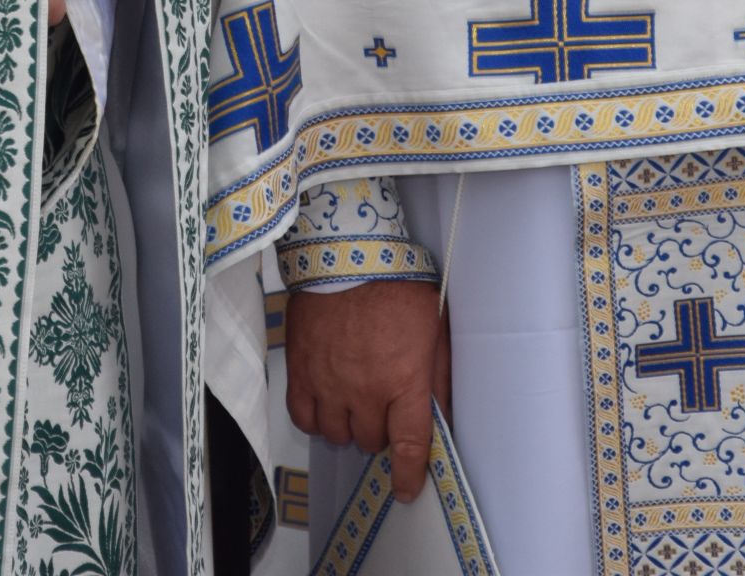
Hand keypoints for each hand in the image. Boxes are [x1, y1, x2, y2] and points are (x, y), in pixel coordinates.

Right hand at [285, 280, 447, 501]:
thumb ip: (439, 376)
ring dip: (349, 426)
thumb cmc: (397, 287)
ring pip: (337, 434)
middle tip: (383, 409)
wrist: (346, 256)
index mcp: (404, 382)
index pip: (409, 446)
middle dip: (380, 432)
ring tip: (355, 403)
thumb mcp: (435, 329)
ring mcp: (328, 384)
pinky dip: (316, 418)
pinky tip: (326, 404)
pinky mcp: (300, 371)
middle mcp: (365, 391)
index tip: (406, 489)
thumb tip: (444, 414)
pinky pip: (304, 417)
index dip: (409, 475)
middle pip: (370, 441)